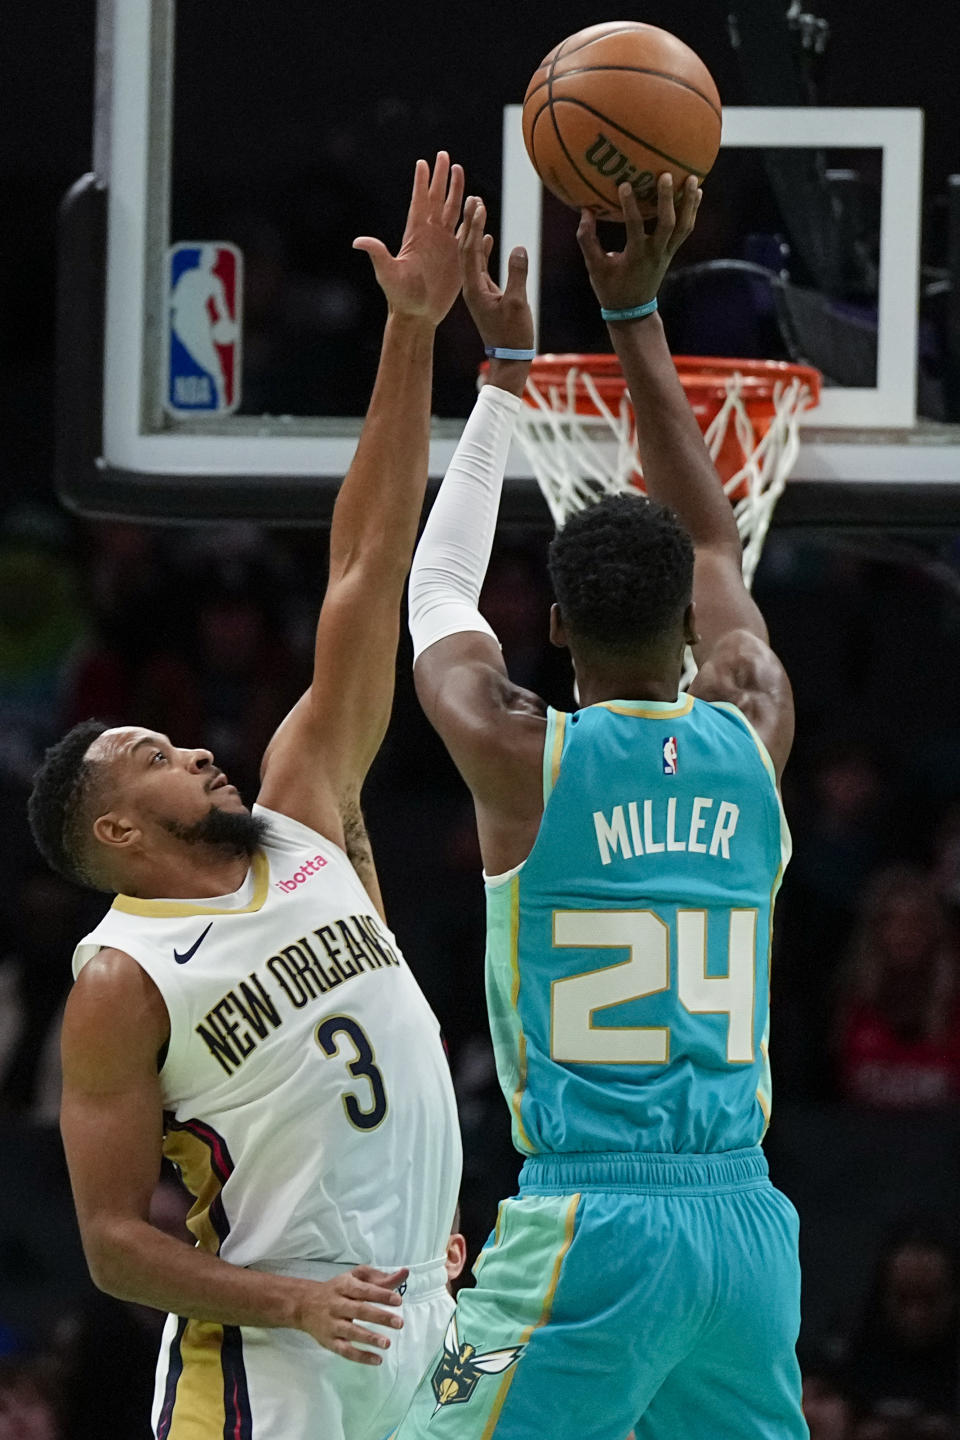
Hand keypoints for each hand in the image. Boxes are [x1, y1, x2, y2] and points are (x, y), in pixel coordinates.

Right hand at [295, 1264, 407, 1364]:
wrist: (304, 1304)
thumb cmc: (337, 1289)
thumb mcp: (355, 1277)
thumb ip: (380, 1277)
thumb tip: (405, 1273)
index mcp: (345, 1286)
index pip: (364, 1290)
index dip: (381, 1295)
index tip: (398, 1301)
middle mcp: (337, 1304)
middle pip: (359, 1310)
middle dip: (379, 1317)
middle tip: (399, 1323)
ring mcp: (332, 1324)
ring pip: (351, 1332)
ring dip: (369, 1338)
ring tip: (387, 1344)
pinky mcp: (328, 1341)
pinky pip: (344, 1351)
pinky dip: (360, 1357)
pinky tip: (377, 1360)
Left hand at [354, 153, 463, 324]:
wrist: (417, 315)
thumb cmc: (400, 297)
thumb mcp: (387, 274)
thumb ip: (377, 254)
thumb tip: (358, 241)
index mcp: (415, 235)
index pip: (419, 203)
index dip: (421, 183)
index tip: (422, 162)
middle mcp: (430, 236)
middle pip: (438, 200)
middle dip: (441, 178)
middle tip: (444, 155)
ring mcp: (445, 245)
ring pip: (454, 212)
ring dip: (458, 192)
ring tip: (461, 171)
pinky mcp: (457, 258)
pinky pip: (468, 234)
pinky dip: (474, 220)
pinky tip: (480, 208)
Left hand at [458, 196, 533, 353]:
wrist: (509, 361)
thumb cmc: (513, 336)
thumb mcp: (517, 304)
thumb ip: (517, 275)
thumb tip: (518, 248)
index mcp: (474, 288)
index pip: (469, 250)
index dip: (473, 226)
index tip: (477, 205)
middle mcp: (471, 287)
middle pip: (466, 248)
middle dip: (469, 223)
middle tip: (473, 198)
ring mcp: (477, 291)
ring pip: (472, 256)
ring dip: (475, 233)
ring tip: (478, 210)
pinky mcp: (485, 296)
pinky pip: (480, 268)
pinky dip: (482, 250)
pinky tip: (488, 238)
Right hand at [577, 174, 700, 313]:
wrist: (633, 311)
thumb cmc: (611, 288)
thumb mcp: (595, 267)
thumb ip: (587, 239)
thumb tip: (585, 211)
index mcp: (635, 256)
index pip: (634, 227)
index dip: (630, 206)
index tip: (625, 184)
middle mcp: (655, 253)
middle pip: (668, 223)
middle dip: (668, 199)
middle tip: (667, 175)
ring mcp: (667, 252)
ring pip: (684, 226)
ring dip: (689, 202)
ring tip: (694, 178)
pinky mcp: (672, 251)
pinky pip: (687, 229)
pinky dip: (693, 210)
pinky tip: (697, 192)